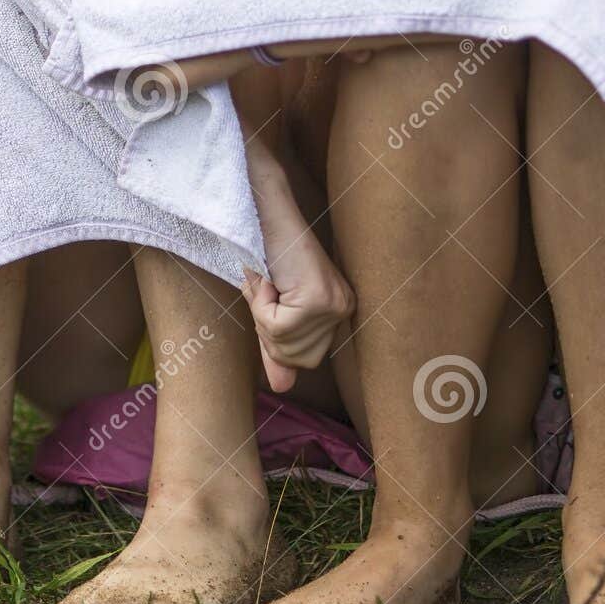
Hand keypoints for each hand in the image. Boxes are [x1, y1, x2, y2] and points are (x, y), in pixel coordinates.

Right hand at [241, 253, 354, 392]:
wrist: (265, 214)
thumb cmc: (267, 255)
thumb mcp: (272, 310)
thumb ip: (278, 348)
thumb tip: (282, 388)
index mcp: (340, 310)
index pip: (308, 360)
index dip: (279, 341)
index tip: (273, 303)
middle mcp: (344, 309)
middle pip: (298, 358)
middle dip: (270, 331)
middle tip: (269, 291)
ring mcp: (334, 304)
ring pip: (284, 344)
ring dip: (263, 315)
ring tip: (270, 283)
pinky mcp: (318, 298)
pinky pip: (278, 327)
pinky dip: (261, 306)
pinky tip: (269, 280)